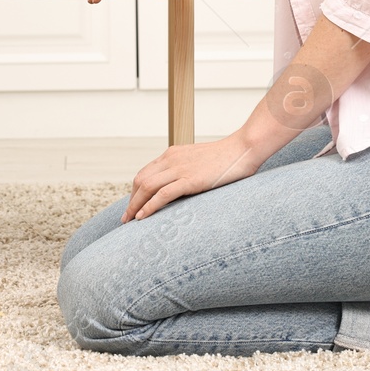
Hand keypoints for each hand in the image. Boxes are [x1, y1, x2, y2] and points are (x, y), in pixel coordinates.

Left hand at [122, 135, 261, 221]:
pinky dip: (149, 206)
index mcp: (172, 154)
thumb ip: (186, 170)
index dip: (135, 191)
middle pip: (140, 180)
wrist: (243, 149)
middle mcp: (171, 159)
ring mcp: (180, 169)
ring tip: (130, 221)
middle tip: (127, 218)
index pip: (145, 173)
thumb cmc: (226, 158)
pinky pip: (162, 194)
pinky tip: (142, 217)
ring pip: (146, 187)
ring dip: (135, 206)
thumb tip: (181, 187)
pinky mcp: (190, 180)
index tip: (133, 205)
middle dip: (131, 200)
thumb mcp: (199, 161)